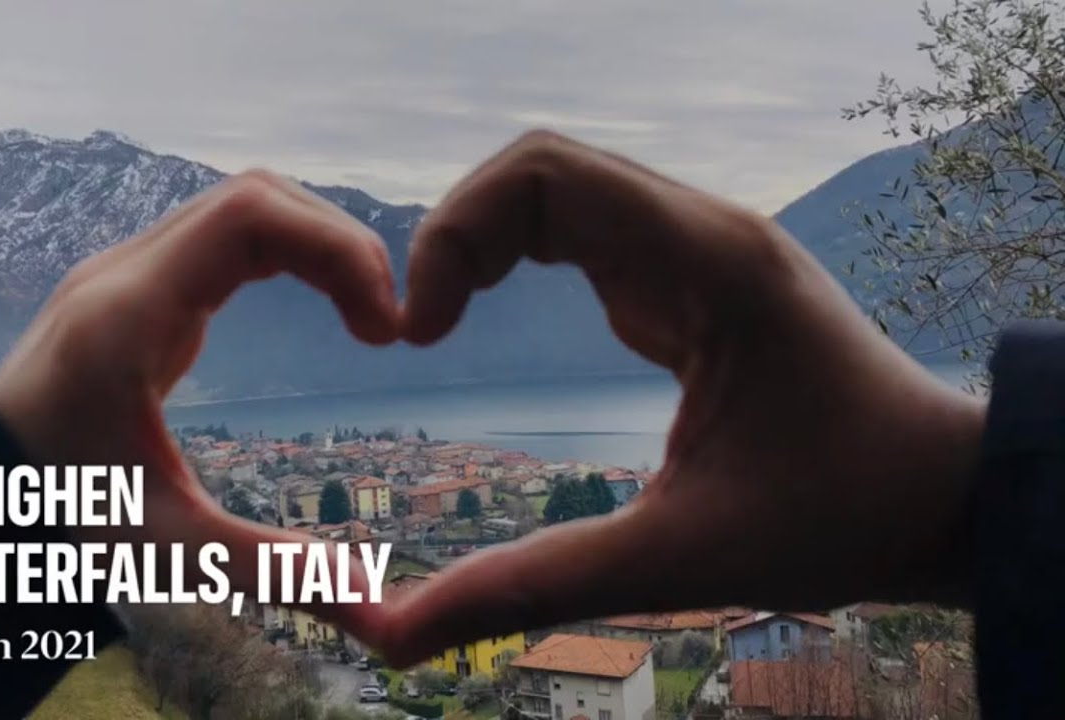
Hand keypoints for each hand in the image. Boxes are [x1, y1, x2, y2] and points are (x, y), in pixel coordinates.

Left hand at [0, 170, 397, 643]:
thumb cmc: (48, 521)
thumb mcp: (166, 547)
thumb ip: (271, 568)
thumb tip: (376, 606)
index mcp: (128, 315)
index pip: (249, 215)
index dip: (337, 248)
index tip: (382, 326)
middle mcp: (124, 273)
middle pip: (256, 197)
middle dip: (338, 244)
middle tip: (384, 324)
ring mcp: (126, 274)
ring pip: (242, 208)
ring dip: (315, 244)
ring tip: (363, 315)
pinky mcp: (136, 290)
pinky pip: (225, 236)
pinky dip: (286, 253)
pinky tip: (317, 304)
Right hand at [384, 131, 986, 666]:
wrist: (943, 495)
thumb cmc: (843, 516)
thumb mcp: (682, 559)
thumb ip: (538, 586)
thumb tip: (400, 632)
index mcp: (710, 265)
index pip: (547, 175)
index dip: (456, 232)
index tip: (422, 331)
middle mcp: (704, 234)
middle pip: (541, 171)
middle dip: (458, 233)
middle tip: (421, 329)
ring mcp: (700, 250)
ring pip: (561, 192)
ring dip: (486, 241)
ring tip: (440, 322)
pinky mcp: (693, 279)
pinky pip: (586, 230)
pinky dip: (520, 256)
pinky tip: (494, 312)